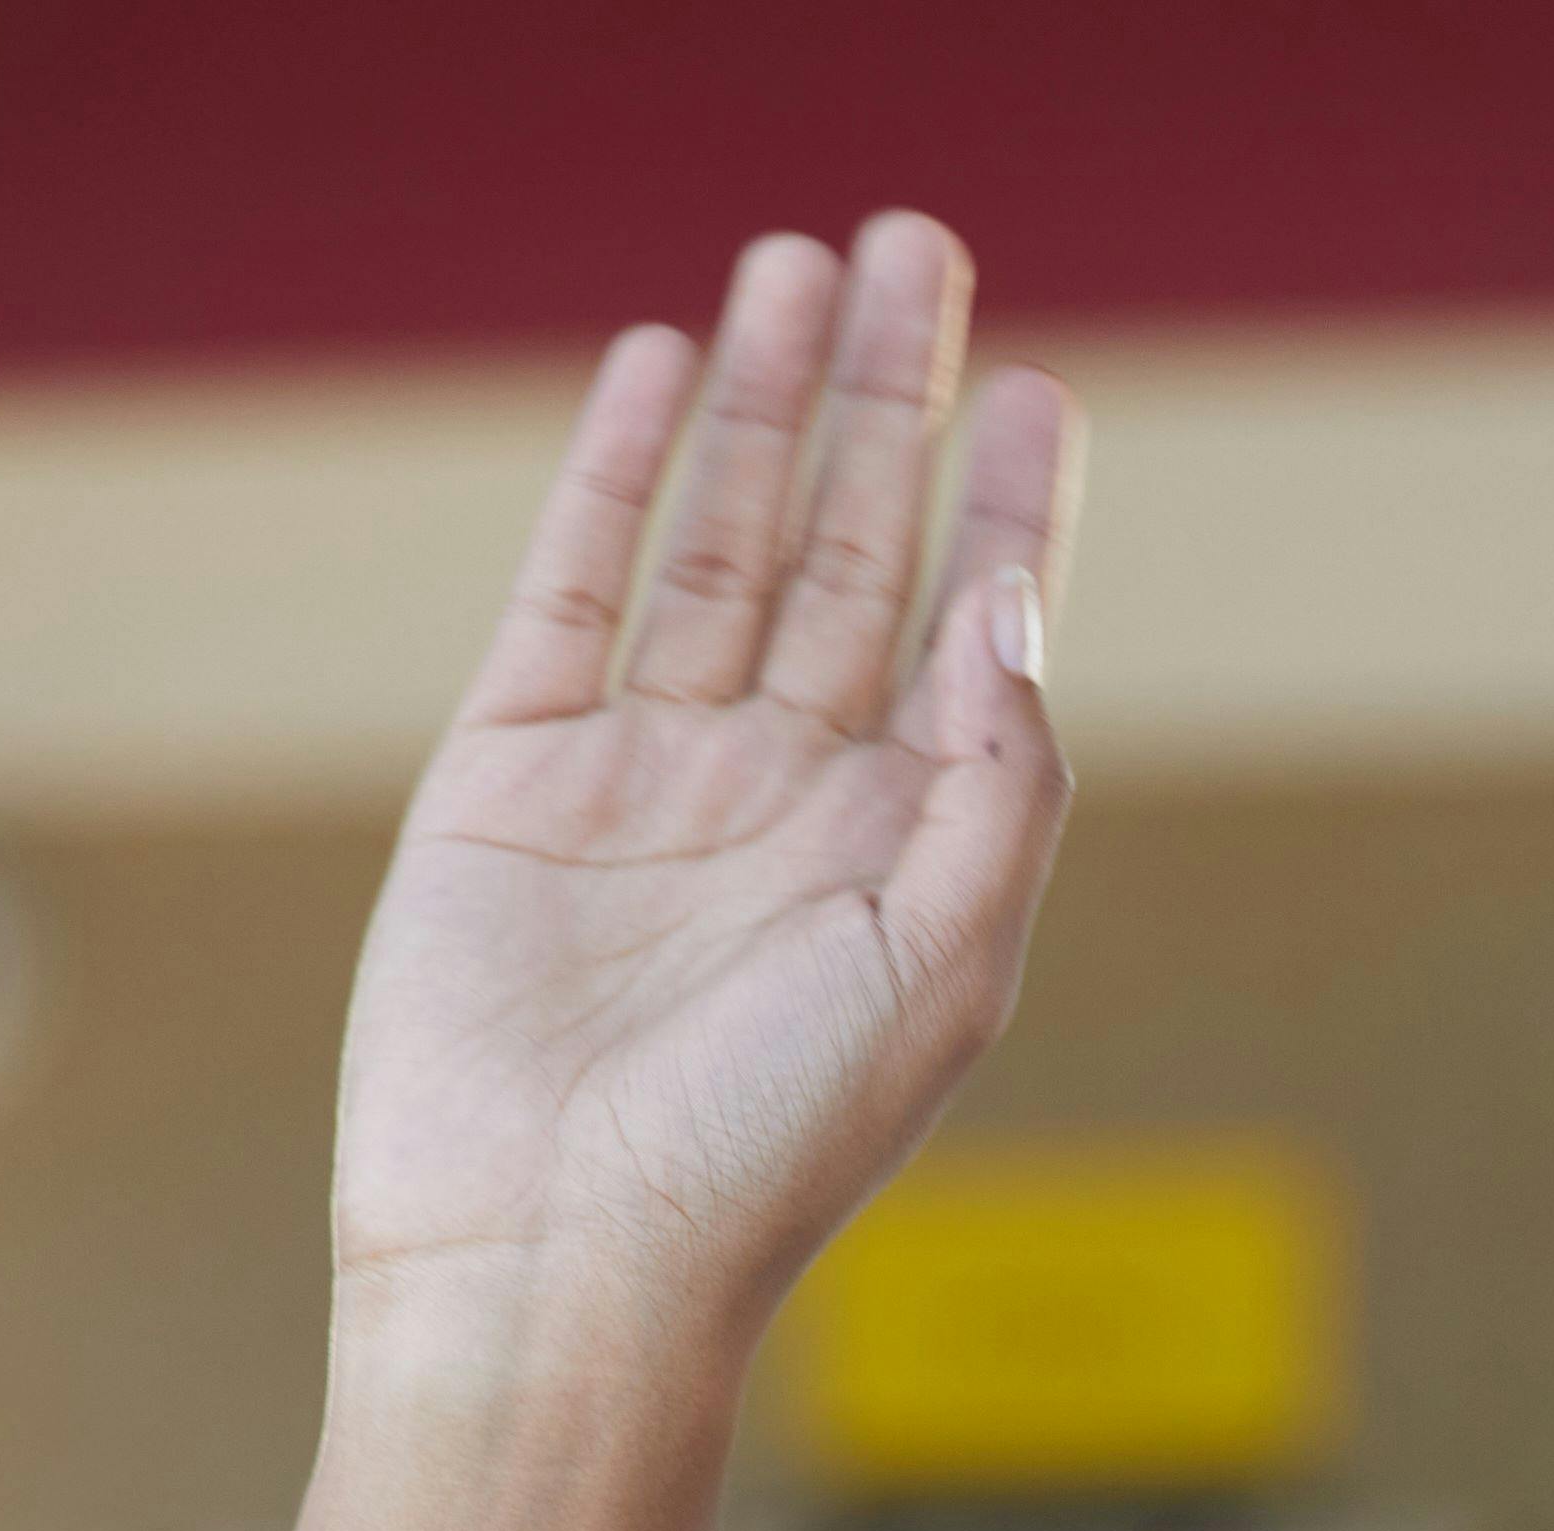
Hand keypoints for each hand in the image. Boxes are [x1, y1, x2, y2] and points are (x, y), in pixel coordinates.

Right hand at [329, 217, 1077, 1359]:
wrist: (556, 1260)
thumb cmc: (766, 1150)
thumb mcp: (938, 966)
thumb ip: (993, 783)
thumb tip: (1007, 603)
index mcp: (909, 845)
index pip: (972, 630)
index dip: (1007, 506)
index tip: (1039, 387)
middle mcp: (790, 791)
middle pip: (850, 545)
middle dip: (884, 402)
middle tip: (917, 247)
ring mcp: (652, 771)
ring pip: (722, 540)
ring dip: (763, 404)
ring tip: (799, 265)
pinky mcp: (514, 769)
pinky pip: (578, 588)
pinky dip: (622, 480)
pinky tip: (666, 372)